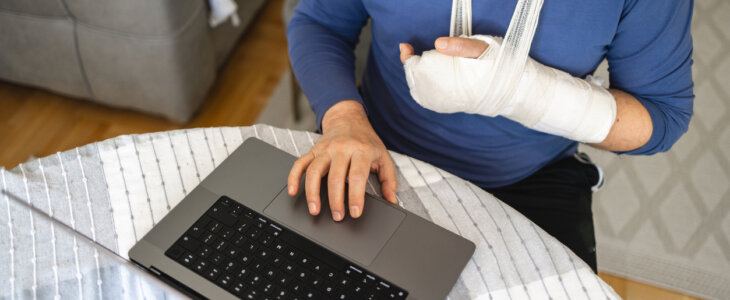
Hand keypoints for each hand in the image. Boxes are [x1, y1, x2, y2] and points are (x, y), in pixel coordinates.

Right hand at [287, 100, 397, 220]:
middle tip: (337, 217)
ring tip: (315, 210)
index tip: (355, 212)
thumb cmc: (366, 140)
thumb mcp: (383, 156)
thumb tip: (392, 201)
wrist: (348, 118)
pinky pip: (300, 163)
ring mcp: (325, 149)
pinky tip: (293, 191)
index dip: (355, 197)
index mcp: (361, 150)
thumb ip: (389, 180)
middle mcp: (341, 149)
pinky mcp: (313, 150)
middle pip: (335, 177)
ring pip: (314, 171)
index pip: (357, 176)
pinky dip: (294, 177)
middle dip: (335, 201)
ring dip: (312, 193)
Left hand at [400, 36, 495, 113]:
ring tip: (419, 61)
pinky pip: (423, 96)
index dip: (408, 56)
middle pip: (413, 77)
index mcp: (442, 77)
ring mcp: (438, 103)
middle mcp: (437, 93)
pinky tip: (426, 77)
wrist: (506, 91)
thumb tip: (438, 43)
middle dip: (411, 64)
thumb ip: (460, 45)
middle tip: (410, 50)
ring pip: (416, 87)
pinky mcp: (442, 107)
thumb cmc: (495, 67)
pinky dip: (420, 85)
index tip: (405, 46)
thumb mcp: (481, 49)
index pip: (415, 66)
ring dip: (416, 74)